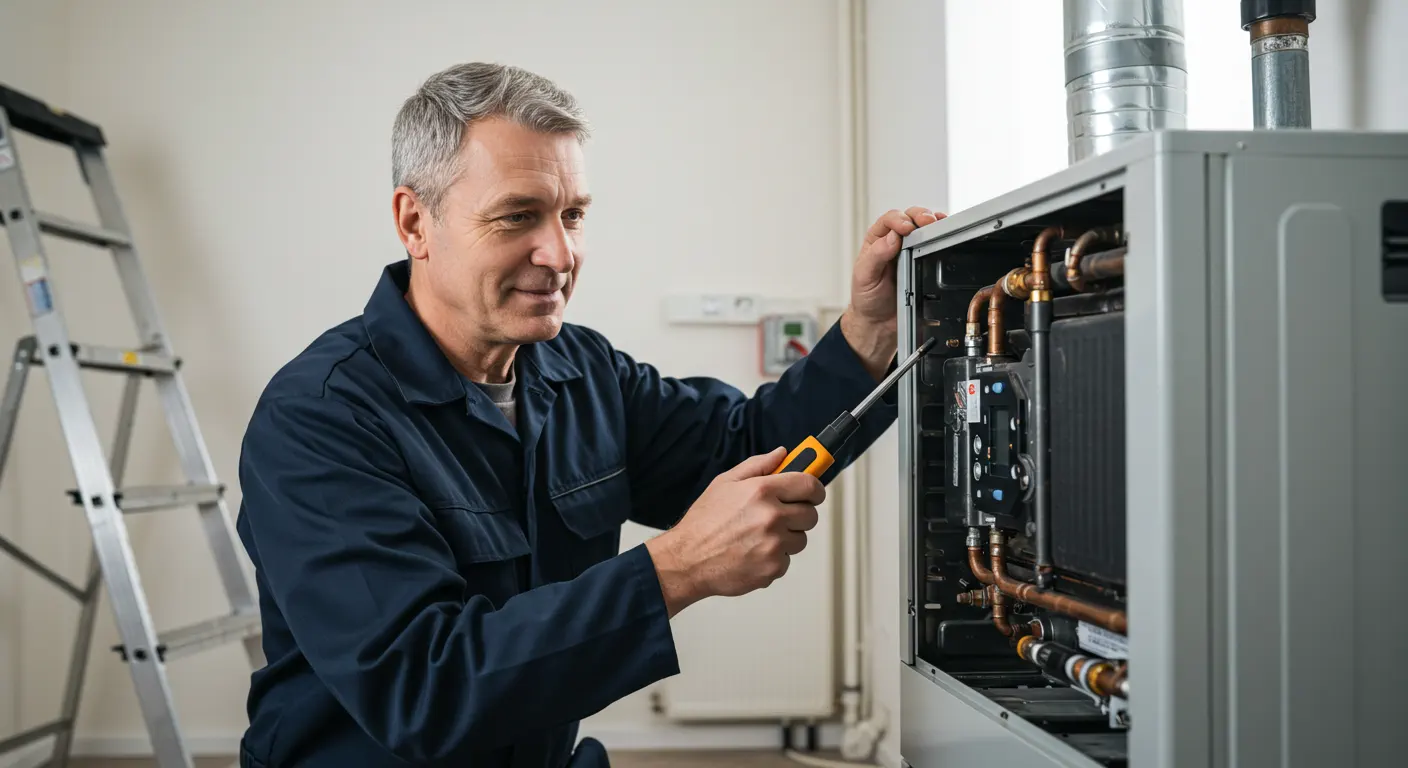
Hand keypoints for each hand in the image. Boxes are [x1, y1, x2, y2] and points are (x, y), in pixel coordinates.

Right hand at [645, 448, 824, 616]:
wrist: (687, 560)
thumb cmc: (703, 522)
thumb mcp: (725, 483)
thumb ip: (757, 465)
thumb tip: (782, 454)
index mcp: (762, 491)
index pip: (809, 485)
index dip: (815, 489)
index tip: (813, 492)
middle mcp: (771, 517)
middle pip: (811, 515)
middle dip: (799, 515)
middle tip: (780, 516)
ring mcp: (773, 544)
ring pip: (800, 539)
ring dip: (786, 538)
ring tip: (758, 537)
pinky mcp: (772, 568)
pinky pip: (786, 561)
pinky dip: (773, 559)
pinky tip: (752, 553)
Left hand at [842, 206, 945, 379]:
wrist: (880, 322)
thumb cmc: (868, 298)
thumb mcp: (865, 277)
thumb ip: (876, 256)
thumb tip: (892, 237)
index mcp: (876, 240)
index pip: (889, 220)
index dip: (899, 220)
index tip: (906, 229)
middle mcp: (894, 241)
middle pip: (909, 217)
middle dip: (920, 216)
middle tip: (928, 222)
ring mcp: (911, 250)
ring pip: (924, 227)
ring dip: (934, 221)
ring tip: (939, 224)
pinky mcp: (925, 260)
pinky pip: (934, 243)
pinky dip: (942, 235)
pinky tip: (946, 233)